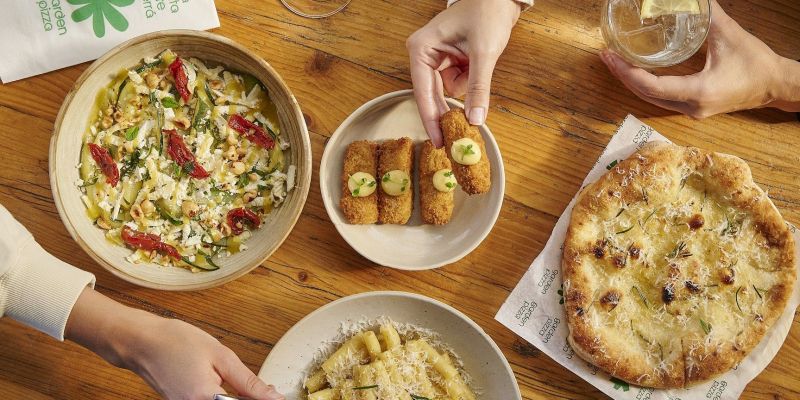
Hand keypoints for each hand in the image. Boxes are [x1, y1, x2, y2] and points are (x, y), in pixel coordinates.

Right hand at [66, 289, 283, 399]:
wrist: (139, 341)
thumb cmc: (174, 341)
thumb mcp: (220, 355)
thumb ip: (248, 381)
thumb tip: (272, 397)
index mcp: (205, 399)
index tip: (275, 397)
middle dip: (250, 399)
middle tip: (266, 391)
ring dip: (236, 399)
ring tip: (247, 386)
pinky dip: (223, 397)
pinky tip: (229, 386)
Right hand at [407, 0, 520, 145]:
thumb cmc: (487, 10)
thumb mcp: (484, 52)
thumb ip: (478, 88)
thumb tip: (475, 119)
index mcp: (421, 49)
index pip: (423, 92)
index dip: (431, 119)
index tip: (438, 141)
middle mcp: (424, 54)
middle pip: (432, 96)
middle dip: (446, 112)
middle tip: (454, 140)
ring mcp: (436, 59)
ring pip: (447, 91)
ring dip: (465, 89)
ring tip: (476, 69)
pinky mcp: (449, 61)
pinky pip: (458, 84)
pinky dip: (471, 83)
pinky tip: (477, 67)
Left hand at [600, 0, 799, 117]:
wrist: (776, 86)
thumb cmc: (757, 64)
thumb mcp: (729, 36)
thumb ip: (706, 15)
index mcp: (698, 93)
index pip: (652, 86)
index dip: (627, 72)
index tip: (611, 56)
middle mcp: (691, 108)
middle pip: (645, 94)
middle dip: (623, 75)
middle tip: (606, 56)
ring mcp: (691, 111)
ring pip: (651, 99)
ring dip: (631, 81)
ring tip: (615, 62)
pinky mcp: (693, 109)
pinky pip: (661, 98)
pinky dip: (646, 85)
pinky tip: (635, 71)